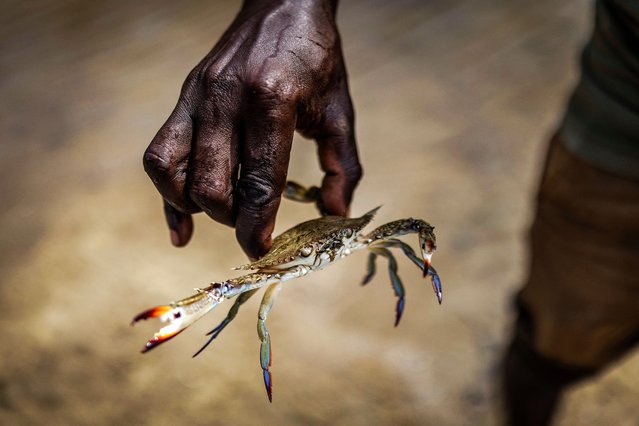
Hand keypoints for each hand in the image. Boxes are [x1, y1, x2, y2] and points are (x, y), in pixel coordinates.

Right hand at [144, 0, 361, 259]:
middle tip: (252, 222)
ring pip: (173, 173)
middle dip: (231, 219)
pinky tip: (182, 223)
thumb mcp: (339, 110)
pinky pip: (158, 154)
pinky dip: (166, 194)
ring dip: (196, 206)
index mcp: (273, 100)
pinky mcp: (183, 96)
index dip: (257, 226)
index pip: (260, 181)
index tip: (260, 250)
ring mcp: (198, 96)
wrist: (282, 3)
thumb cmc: (315, 58)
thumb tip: (336, 214)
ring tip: (222, 211)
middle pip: (212, 186)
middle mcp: (227, 99)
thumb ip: (342, 165)